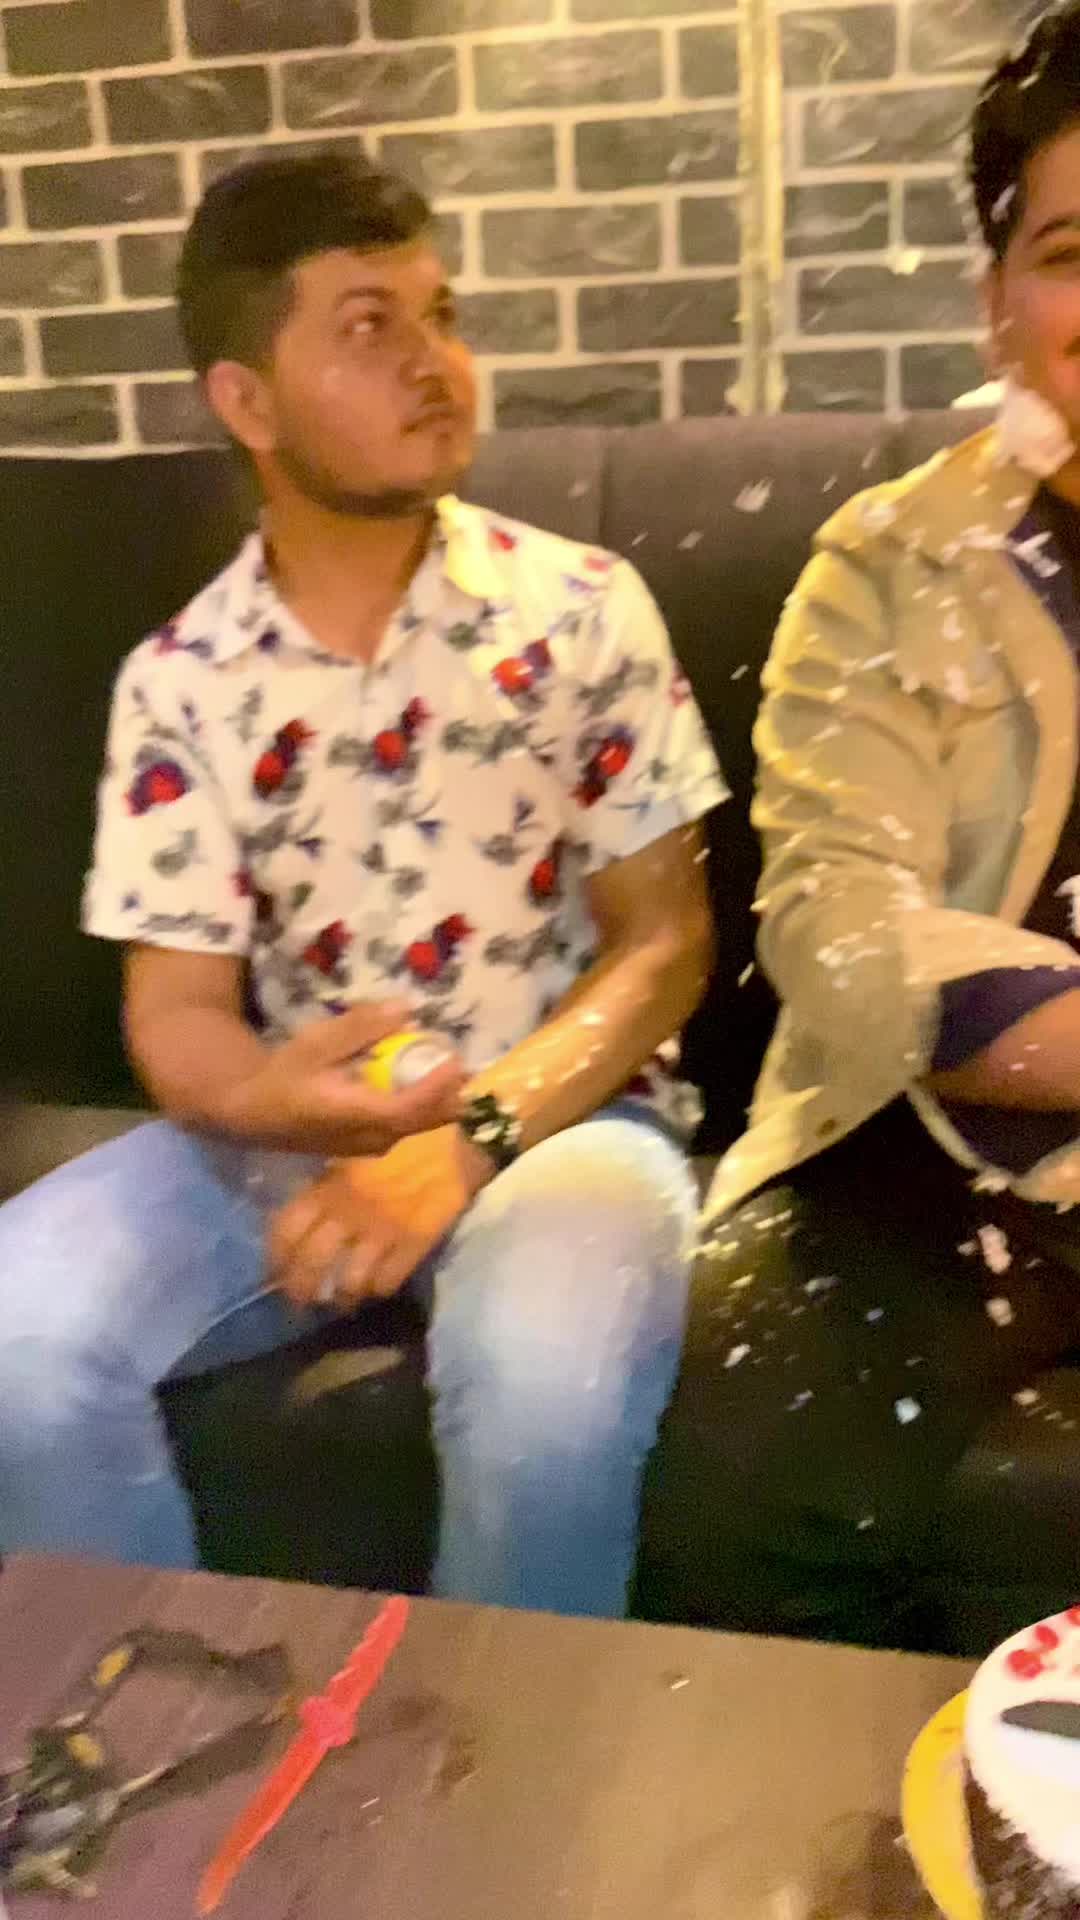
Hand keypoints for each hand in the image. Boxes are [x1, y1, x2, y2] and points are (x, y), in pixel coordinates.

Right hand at [219, 1000, 466, 1157]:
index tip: (456, 1059)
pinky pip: (406, 1124)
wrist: (253, 1114)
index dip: (438, 1086)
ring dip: (436, 1098)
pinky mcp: (369, 1144)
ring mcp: (372, 1146)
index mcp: (354, 1115)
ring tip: (444, 1065)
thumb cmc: (282, 1077)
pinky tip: (417, 1078)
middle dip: (449, 1093)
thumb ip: (360, 1027)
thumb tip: (405, 1008)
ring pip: (419, 1125)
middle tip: (462, 1060)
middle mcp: (370, 1139)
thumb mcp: (314, 1044)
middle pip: (425, 1121)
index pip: (409, 1108)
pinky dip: (419, 1102)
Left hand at [267, 1125, 492, 1307]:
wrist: (459, 1137)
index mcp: (330, 1185)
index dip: (276, 1258)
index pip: (286, 1229)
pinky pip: (387, 1281)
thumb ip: (331, 1185)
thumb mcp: (356, 1154)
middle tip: (302, 1303)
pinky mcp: (414, 1242)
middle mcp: (349, 1211)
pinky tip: (377, 1289)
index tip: (275, 1272)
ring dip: (342, 1299)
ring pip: (348, 1282)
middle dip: (301, 1292)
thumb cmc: (404, 1139)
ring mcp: (382, 1229)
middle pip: (311, 1264)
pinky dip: (378, 1290)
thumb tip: (310, 1216)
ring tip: (343, 1304)